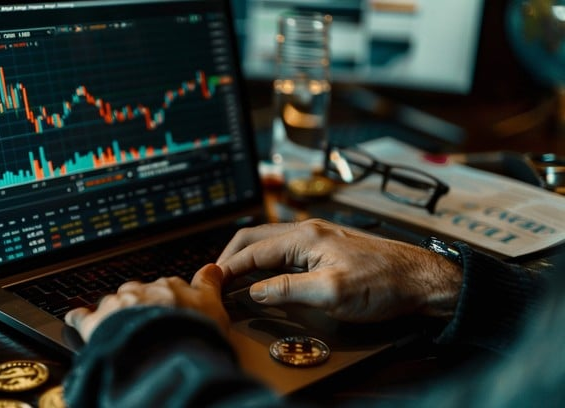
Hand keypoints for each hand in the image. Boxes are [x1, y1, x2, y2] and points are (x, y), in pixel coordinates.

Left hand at [65, 263, 229, 340]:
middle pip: (139, 294)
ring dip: (114, 315)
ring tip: (120, 332)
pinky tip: (78, 322)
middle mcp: (143, 291)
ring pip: (113, 304)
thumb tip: (213, 268)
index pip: (169, 286)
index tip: (171, 306)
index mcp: (170, 286)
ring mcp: (118, 305)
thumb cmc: (190, 331)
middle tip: (148, 326)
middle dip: (141, 307)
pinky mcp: (96, 322)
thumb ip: (209, 285)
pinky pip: (82, 317)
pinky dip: (80, 319)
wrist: (161, 349)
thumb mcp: (214, 307)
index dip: (170, 300)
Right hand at [216, 219, 461, 321]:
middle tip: (216, 278)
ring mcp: (318, 237)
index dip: (227, 268)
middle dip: (231, 256)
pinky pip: (284, 249)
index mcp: (305, 237)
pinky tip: (266, 274)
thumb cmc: (384, 283)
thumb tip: (255, 290)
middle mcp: (308, 231)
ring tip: (234, 277)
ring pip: (269, 242)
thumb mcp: (332, 293)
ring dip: (248, 257)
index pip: (252, 250)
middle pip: (255, 238)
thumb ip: (288, 289)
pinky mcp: (327, 247)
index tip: (211, 283)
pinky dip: (266, 259)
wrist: (421, 279)